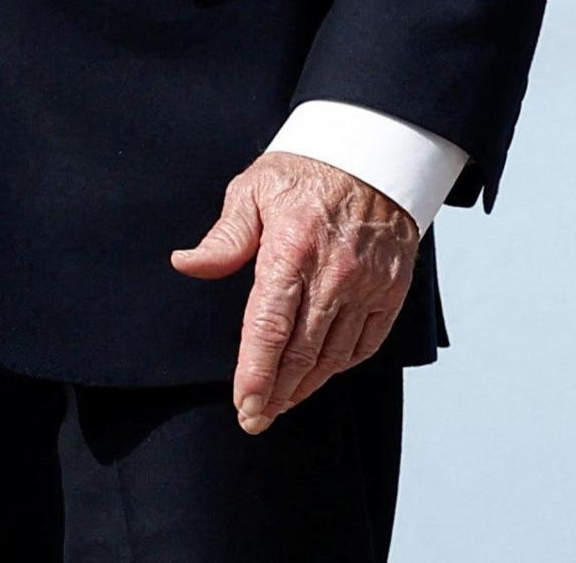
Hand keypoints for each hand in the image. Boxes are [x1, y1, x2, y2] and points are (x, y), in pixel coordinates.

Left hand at [170, 150, 423, 432]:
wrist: (374, 156)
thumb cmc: (302, 173)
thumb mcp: (251, 191)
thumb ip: (224, 237)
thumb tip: (185, 264)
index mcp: (291, 250)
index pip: (270, 324)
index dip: (257, 370)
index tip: (244, 402)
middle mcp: (334, 275)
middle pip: (303, 350)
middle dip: (277, 392)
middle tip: (254, 418)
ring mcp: (368, 286)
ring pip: (335, 354)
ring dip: (306, 386)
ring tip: (279, 405)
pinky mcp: (391, 292)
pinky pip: (366, 343)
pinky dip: (341, 366)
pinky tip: (319, 376)